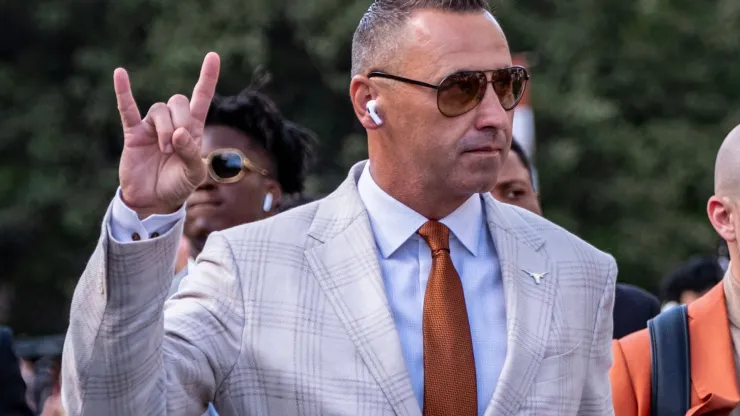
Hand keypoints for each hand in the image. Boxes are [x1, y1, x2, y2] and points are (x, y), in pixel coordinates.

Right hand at [115, 52, 219, 217]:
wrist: (153, 201)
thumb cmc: (178, 186)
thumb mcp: (194, 174)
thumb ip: (191, 154)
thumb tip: (179, 134)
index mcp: (193, 130)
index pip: (201, 98)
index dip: (207, 78)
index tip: (213, 56)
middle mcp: (173, 123)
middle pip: (178, 102)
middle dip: (180, 121)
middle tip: (176, 147)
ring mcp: (152, 127)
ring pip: (159, 110)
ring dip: (164, 130)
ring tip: (164, 151)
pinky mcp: (133, 134)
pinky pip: (127, 109)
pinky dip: (123, 92)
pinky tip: (120, 74)